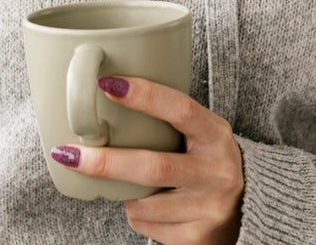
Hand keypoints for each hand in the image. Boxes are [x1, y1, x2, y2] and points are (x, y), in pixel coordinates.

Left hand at [49, 76, 243, 244]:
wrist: (248, 210)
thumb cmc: (207, 162)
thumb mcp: (201, 134)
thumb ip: (169, 120)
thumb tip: (104, 97)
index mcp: (215, 135)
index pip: (181, 109)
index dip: (145, 96)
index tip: (108, 85)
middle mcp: (217, 172)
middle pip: (153, 166)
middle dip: (106, 162)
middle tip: (68, 154)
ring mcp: (208, 207)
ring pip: (142, 203)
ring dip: (124, 195)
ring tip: (134, 186)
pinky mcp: (197, 237)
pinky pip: (146, 226)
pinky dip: (137, 216)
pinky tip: (154, 208)